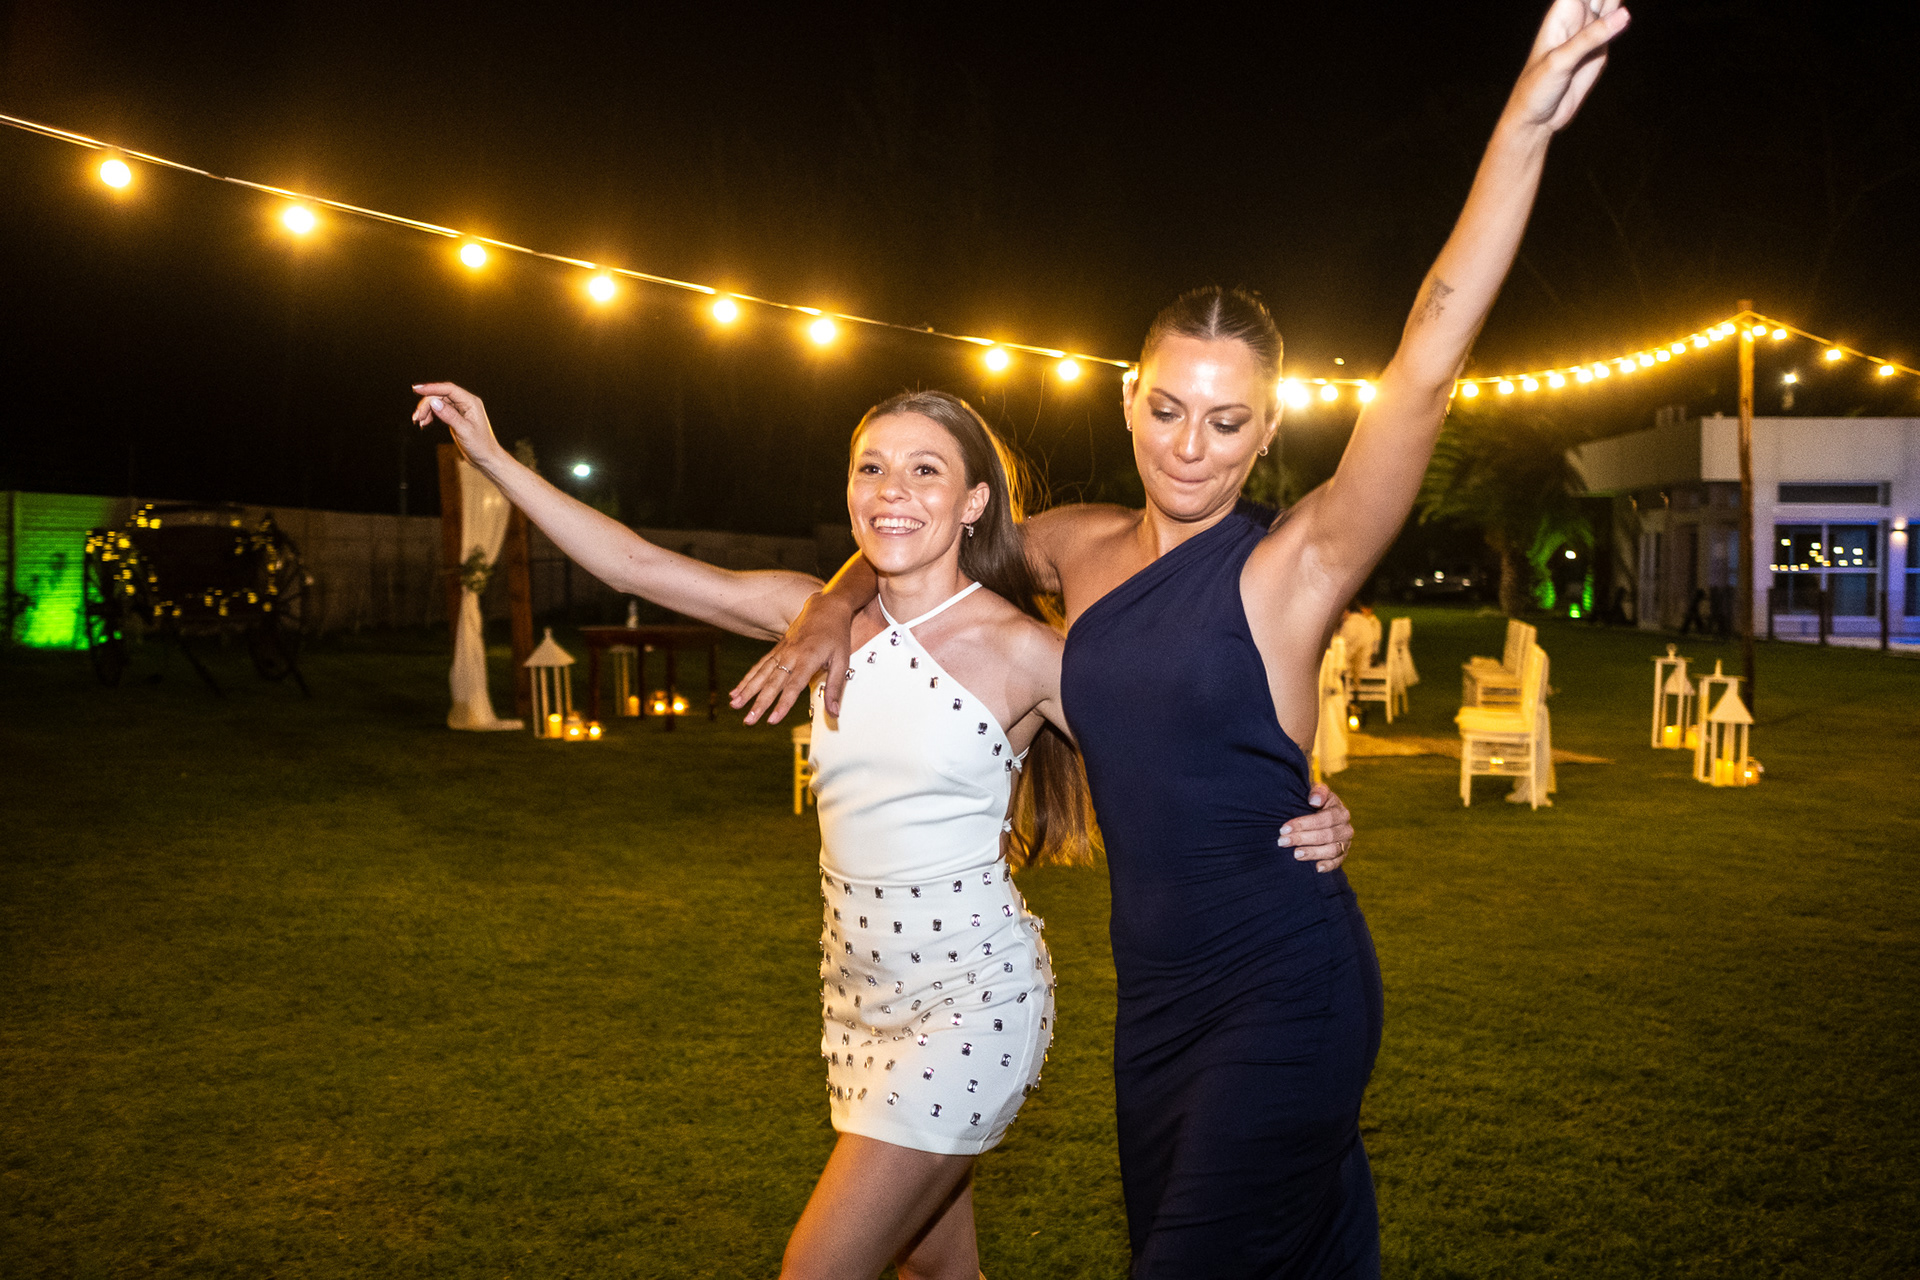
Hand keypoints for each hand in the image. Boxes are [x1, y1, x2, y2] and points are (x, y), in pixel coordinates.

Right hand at [411, 382, 505, 465]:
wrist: (486, 458)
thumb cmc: (480, 445)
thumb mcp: (464, 431)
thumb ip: (449, 416)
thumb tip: (434, 402)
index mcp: (471, 402)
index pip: (449, 389)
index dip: (432, 388)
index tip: (417, 389)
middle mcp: (466, 403)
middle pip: (441, 395)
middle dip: (426, 404)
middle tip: (417, 417)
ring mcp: (460, 409)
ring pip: (438, 403)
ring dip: (426, 410)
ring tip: (419, 422)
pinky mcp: (455, 417)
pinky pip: (439, 411)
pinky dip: (430, 415)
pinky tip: (424, 423)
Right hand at [729, 590, 854, 724]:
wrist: (826, 607)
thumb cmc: (836, 635)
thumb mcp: (842, 661)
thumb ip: (835, 688)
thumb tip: (834, 713)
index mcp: (808, 659)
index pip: (793, 686)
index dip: (782, 704)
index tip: (772, 720)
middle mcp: (791, 656)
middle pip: (772, 683)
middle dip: (759, 703)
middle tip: (748, 721)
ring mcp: (781, 652)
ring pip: (761, 674)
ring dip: (747, 691)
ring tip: (735, 705)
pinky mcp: (777, 650)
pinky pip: (759, 666)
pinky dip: (747, 679)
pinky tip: (736, 690)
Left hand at [1278, 783, 1354, 872]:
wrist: (1321, 814)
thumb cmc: (1315, 802)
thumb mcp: (1317, 792)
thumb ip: (1318, 791)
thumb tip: (1314, 801)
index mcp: (1340, 811)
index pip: (1324, 818)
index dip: (1304, 824)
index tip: (1285, 828)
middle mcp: (1346, 828)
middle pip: (1326, 835)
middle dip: (1302, 839)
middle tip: (1283, 842)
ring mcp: (1346, 842)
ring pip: (1332, 850)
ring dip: (1313, 853)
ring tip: (1295, 854)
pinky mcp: (1343, 854)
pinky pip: (1338, 862)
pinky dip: (1328, 866)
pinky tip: (1316, 868)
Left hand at [1506, 0, 1629, 134]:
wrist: (1538, 118)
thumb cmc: (1537, 88)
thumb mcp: (1560, 61)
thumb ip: (1589, 38)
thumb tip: (1624, 14)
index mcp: (1561, 13)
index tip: (1598, 1)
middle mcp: (1577, 17)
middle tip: (1603, 16)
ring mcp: (1590, 31)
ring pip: (1610, 3)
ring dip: (1614, 2)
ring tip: (1613, 13)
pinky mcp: (1601, 47)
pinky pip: (1615, 25)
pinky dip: (1621, 17)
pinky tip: (1624, 15)